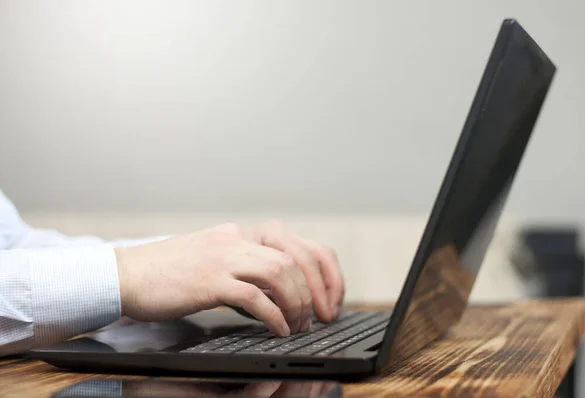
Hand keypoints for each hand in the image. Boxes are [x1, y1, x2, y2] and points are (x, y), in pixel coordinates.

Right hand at [115, 221, 342, 335]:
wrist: (126, 275)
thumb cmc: (167, 274)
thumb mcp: (211, 260)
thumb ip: (241, 266)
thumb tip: (274, 291)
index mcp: (238, 234)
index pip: (295, 244)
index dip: (319, 271)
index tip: (326, 297)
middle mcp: (235, 238)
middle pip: (294, 257)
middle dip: (314, 290)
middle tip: (317, 317)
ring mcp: (223, 257)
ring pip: (281, 272)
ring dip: (296, 303)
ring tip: (298, 326)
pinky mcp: (210, 280)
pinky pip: (255, 296)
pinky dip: (274, 316)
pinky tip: (278, 330)